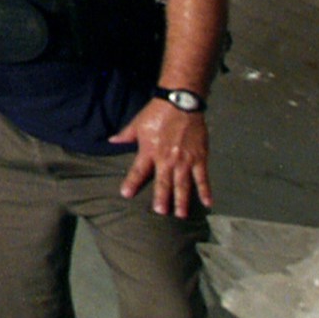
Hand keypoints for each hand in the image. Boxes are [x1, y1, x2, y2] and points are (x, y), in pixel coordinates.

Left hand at [111, 99, 211, 218]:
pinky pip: (203, 177)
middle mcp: (166, 158)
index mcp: (149, 151)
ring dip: (182, 200)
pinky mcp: (199, 157)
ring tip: (180, 215)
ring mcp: (184, 160)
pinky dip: (206, 191)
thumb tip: (111, 141)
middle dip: (161, 198)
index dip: (131, 183)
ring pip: (183, 184)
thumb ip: (125, 135)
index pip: (138, 171)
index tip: (126, 194)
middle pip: (163, 182)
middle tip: (160, 212)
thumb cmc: (157, 112)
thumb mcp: (138, 123)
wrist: (181, 102)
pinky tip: (207, 203)